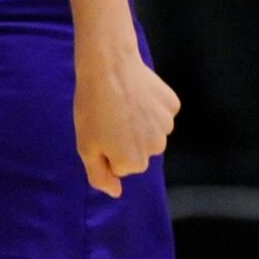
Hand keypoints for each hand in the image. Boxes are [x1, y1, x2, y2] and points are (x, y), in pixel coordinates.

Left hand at [74, 38, 178, 197]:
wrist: (108, 65)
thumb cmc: (92, 107)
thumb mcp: (86, 147)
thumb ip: (100, 176)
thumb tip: (116, 193)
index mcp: (134, 163)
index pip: (121, 166)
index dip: (107, 150)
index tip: (100, 132)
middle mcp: (156, 149)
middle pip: (139, 151)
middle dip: (126, 139)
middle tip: (110, 117)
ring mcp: (167, 126)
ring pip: (151, 132)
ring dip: (139, 123)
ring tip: (122, 103)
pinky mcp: (172, 105)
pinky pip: (161, 113)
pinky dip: (151, 106)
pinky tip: (137, 94)